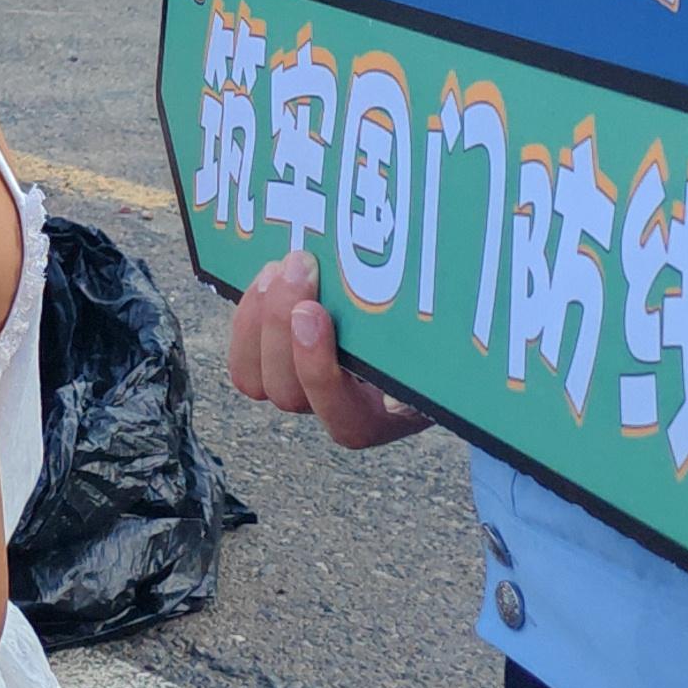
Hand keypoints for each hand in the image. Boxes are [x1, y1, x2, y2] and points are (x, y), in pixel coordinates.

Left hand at [223, 251, 430, 449]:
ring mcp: (302, 391)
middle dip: (281, 326)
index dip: (319, 370)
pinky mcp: (276, 364)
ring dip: (259, 319)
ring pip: (255, 380)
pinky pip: (244, 358)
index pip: (346, 422)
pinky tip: (269, 276)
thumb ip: (434, 348)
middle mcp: (338, 413)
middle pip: (288, 395)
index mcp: (385, 419)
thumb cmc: (436, 331)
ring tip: (281, 269)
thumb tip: (412, 366)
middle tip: (300, 266)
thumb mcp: (443, 338)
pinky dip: (247, 315)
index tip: (314, 313)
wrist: (424, 323)